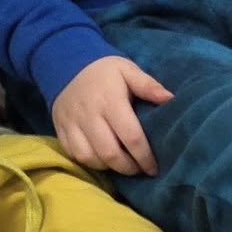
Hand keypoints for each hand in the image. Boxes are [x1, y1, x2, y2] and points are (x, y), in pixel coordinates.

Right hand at [51, 56, 172, 175]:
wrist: (63, 63)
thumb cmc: (104, 72)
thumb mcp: (127, 70)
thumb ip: (148, 86)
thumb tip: (171, 99)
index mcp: (110, 101)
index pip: (131, 137)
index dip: (144, 157)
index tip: (154, 168)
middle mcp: (89, 114)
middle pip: (110, 153)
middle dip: (128, 168)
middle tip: (140, 169)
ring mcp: (72, 123)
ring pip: (90, 158)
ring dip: (109, 167)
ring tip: (123, 164)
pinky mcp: (60, 129)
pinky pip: (74, 155)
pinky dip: (91, 162)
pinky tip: (103, 159)